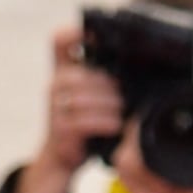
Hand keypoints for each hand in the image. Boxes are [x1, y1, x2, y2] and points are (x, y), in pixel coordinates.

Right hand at [18, 27, 125, 192]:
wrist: (63, 159)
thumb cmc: (84, 125)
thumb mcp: (92, 98)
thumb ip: (103, 80)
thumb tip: (137, 70)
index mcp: (62, 70)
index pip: (60, 40)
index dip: (76, 33)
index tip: (97, 39)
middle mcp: (55, 83)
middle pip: (85, 74)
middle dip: (110, 86)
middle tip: (125, 97)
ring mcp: (55, 105)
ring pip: (87, 96)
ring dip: (110, 106)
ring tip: (122, 114)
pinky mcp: (59, 128)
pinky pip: (85, 120)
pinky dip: (105, 123)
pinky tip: (116, 126)